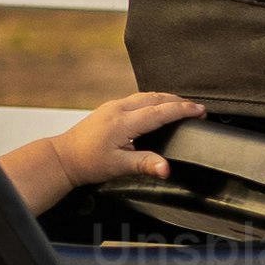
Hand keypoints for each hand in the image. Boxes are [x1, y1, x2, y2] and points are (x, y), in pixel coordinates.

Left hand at [4, 90, 203, 209]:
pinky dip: (153, 100)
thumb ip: (145, 165)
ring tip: (182, 105)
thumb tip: (166, 168)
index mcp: (123, 122)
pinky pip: (137, 98)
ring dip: (166, 99)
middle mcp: (118, 109)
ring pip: (146, 96)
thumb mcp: (119, 167)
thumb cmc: (87, 163)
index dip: (183, 110)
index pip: (160, 112)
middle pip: (155, 98)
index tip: (200, 110)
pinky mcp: (109, 108)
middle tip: (197, 108)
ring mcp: (113, 106)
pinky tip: (158, 106)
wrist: (64, 158)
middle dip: (179, 101)